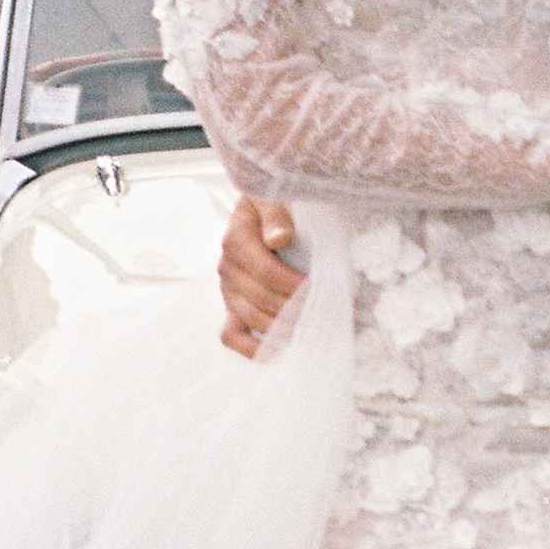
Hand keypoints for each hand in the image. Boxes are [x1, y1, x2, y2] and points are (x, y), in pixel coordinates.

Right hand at [218, 192, 303, 356]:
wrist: (257, 211)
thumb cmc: (272, 204)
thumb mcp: (272, 197)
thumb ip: (276, 214)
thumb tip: (280, 237)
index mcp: (236, 239)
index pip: (265, 272)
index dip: (293, 285)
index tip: (318, 290)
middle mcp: (227, 267)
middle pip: (261, 299)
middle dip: (294, 309)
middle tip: (322, 315)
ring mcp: (227, 290)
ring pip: (251, 319)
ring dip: (282, 330)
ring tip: (310, 332)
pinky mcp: (231, 306)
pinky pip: (231, 336)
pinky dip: (252, 349)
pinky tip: (277, 352)